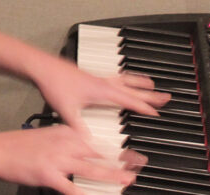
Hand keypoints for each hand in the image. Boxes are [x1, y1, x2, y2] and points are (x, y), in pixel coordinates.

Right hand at [0, 126, 140, 194]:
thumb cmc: (19, 145)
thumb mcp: (47, 136)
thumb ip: (67, 142)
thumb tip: (85, 151)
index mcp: (65, 132)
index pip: (97, 140)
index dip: (118, 148)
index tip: (132, 153)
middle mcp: (64, 144)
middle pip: (99, 153)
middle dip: (122, 160)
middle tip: (139, 164)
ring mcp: (57, 160)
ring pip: (91, 169)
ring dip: (112, 176)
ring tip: (127, 180)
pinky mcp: (49, 175)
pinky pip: (71, 188)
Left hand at [30, 55, 169, 136]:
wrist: (42, 67)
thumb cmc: (54, 84)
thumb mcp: (67, 110)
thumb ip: (79, 128)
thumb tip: (88, 142)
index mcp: (102, 91)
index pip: (130, 100)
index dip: (145, 108)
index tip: (158, 114)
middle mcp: (102, 83)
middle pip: (133, 88)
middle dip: (150, 94)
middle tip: (166, 96)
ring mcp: (96, 77)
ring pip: (124, 79)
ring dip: (139, 82)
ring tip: (150, 83)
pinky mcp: (89, 75)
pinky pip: (114, 77)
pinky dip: (123, 79)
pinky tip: (119, 81)